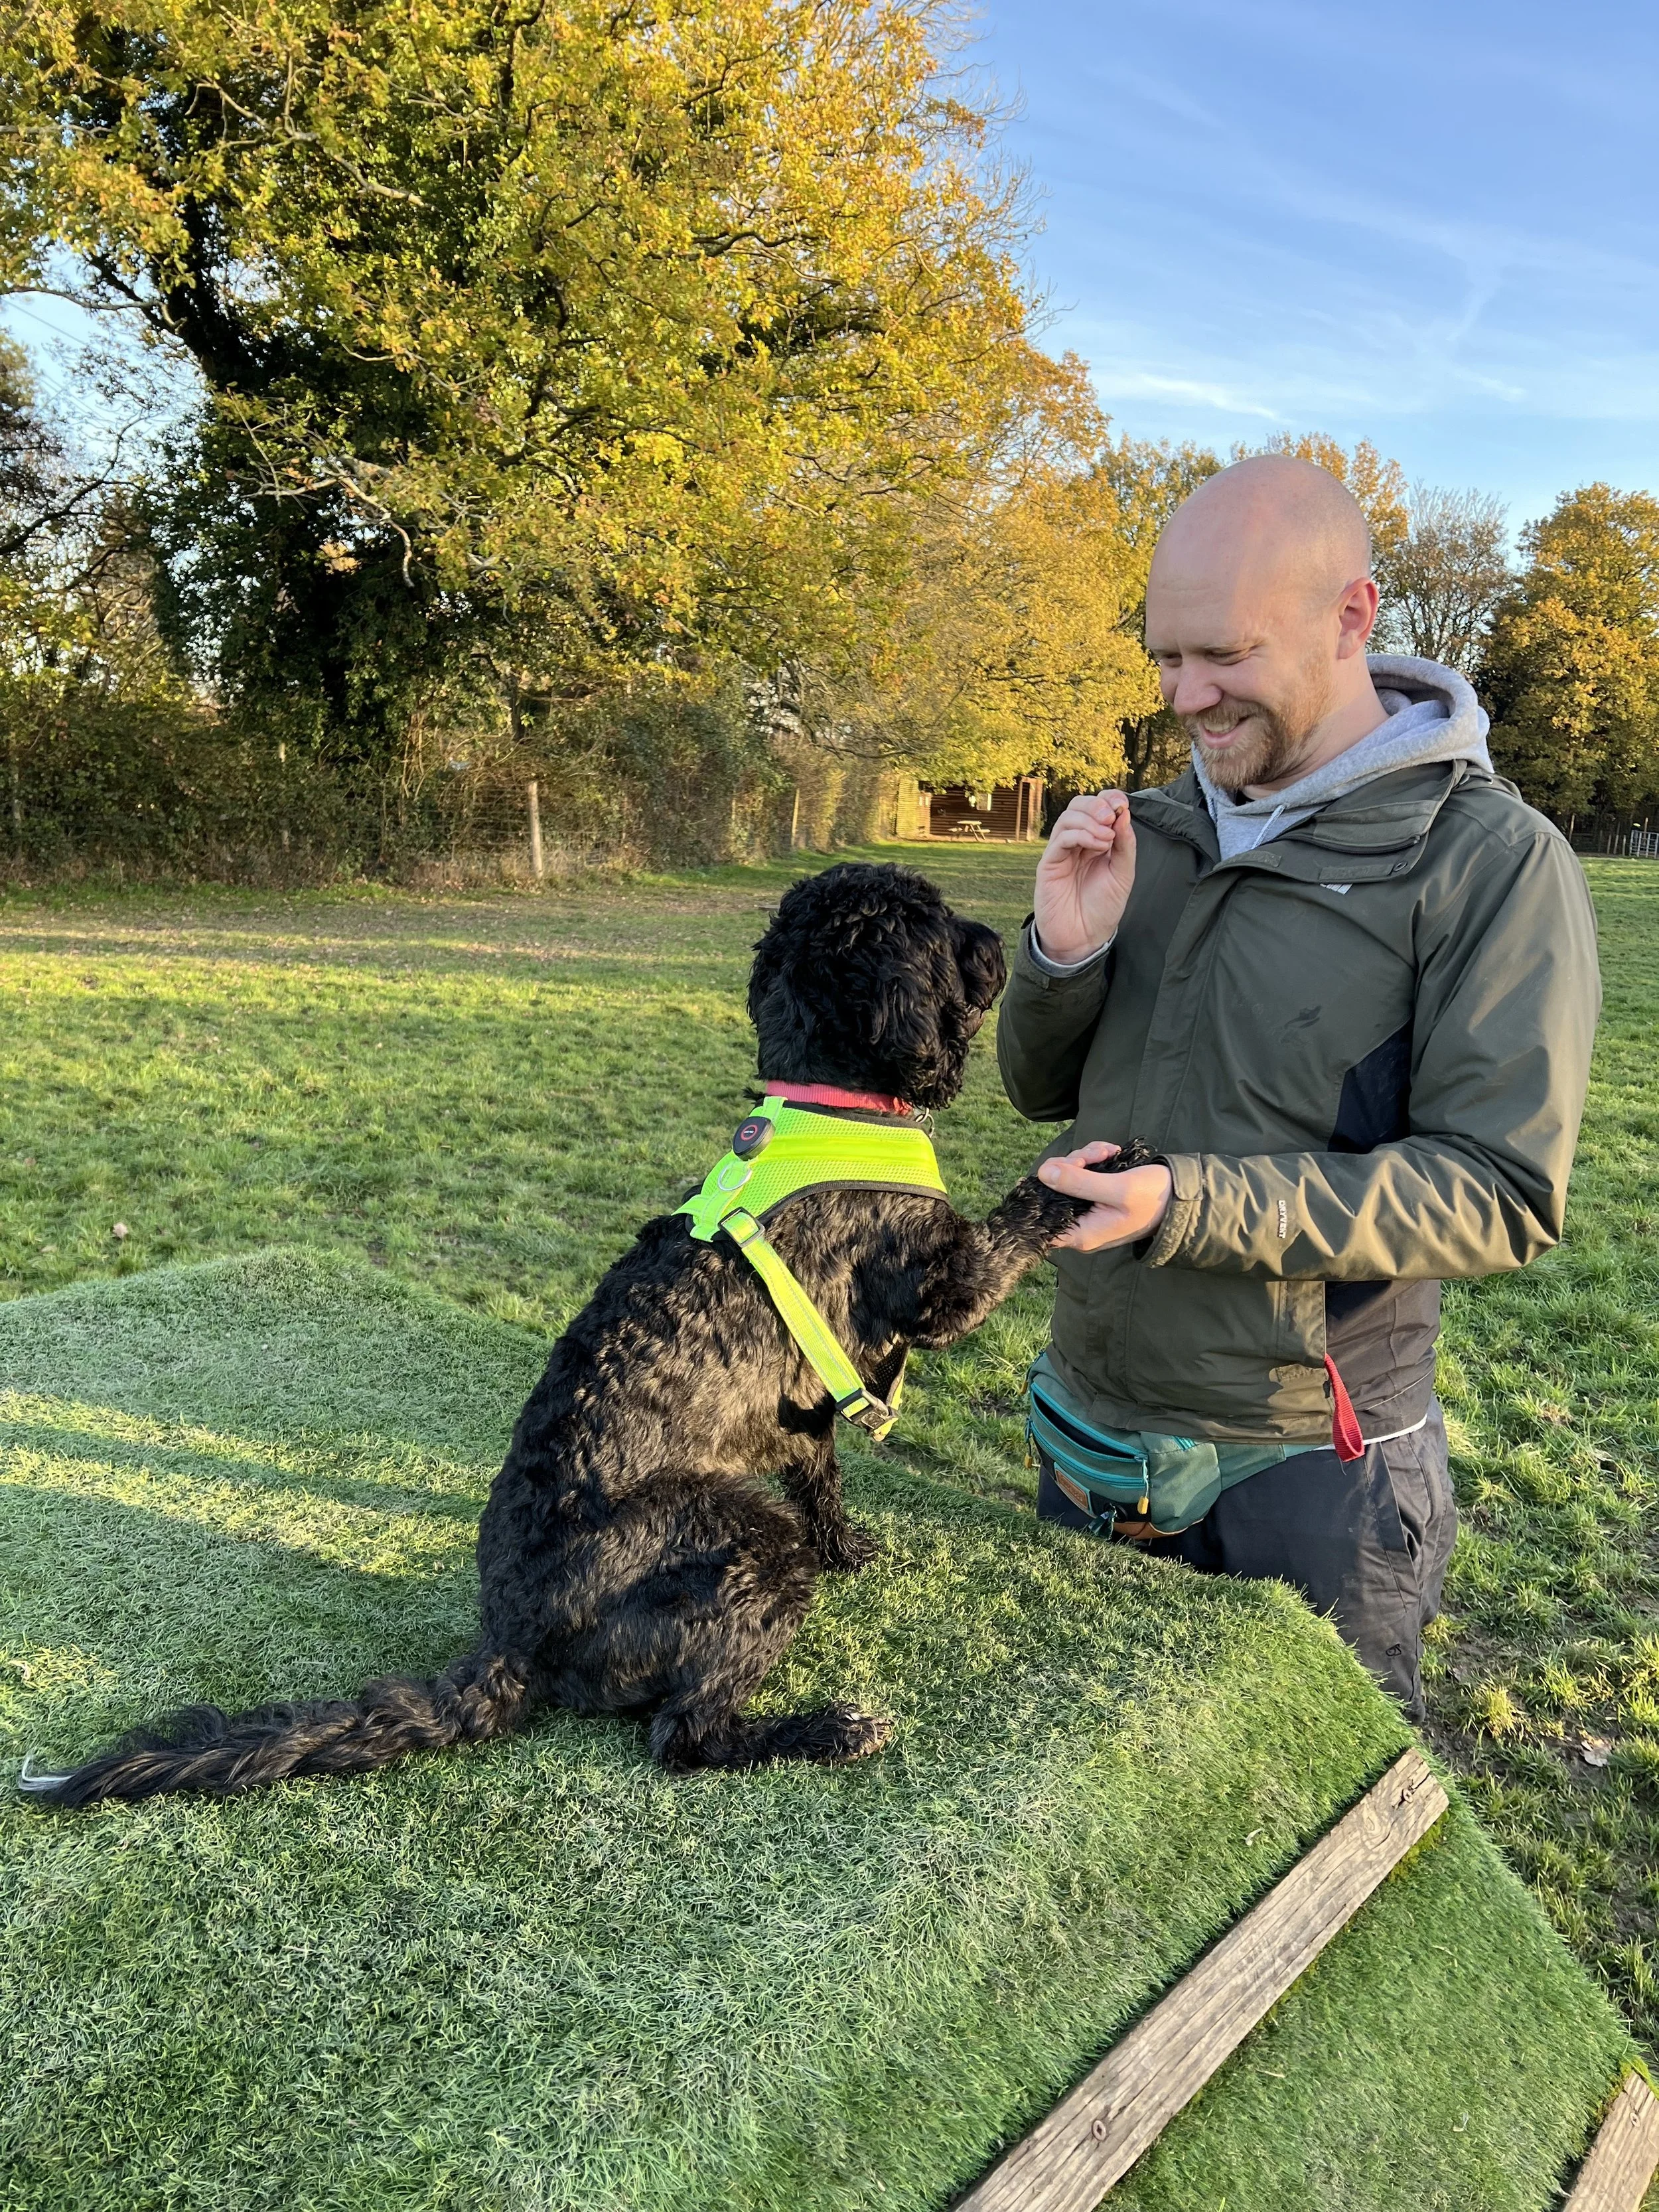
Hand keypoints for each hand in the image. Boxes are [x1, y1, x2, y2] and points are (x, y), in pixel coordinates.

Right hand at [1033, 790, 1135, 964]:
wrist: (1084, 938)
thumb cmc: (1102, 908)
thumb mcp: (1123, 874)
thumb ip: (1125, 845)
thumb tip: (1124, 814)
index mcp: (1095, 841)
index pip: (1097, 807)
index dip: (1109, 799)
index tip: (1123, 806)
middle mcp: (1076, 842)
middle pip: (1079, 805)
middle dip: (1097, 805)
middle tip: (1111, 818)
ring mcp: (1061, 852)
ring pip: (1069, 818)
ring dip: (1090, 820)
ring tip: (1107, 839)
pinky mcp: (1049, 864)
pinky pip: (1061, 838)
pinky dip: (1081, 835)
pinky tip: (1098, 845)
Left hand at [1038, 1142, 1172, 1251]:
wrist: (1181, 1196)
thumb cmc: (1154, 1198)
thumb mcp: (1119, 1188)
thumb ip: (1080, 1182)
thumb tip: (1045, 1172)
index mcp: (1083, 1234)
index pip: (1041, 1221)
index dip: (1042, 1192)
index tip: (1058, 1169)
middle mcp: (1081, 1225)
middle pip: (1053, 1191)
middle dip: (1072, 1165)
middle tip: (1096, 1155)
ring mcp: (1087, 1210)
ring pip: (1068, 1176)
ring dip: (1086, 1157)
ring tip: (1109, 1151)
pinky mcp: (1094, 1196)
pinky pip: (1082, 1173)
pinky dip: (1093, 1158)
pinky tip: (1110, 1152)